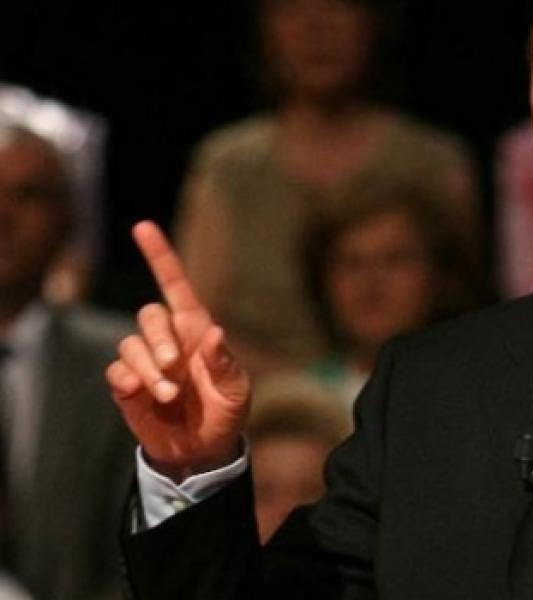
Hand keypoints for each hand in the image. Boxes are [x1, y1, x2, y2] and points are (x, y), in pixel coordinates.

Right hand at [106, 221, 249, 481]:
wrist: (205, 449)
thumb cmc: (227, 411)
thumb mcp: (236, 389)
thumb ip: (224, 362)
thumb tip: (213, 332)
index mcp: (196, 330)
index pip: (175, 285)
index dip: (159, 256)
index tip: (142, 227)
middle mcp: (168, 339)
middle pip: (148, 315)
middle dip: (158, 338)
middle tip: (175, 366)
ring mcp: (146, 361)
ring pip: (130, 344)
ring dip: (148, 368)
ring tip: (170, 395)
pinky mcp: (127, 386)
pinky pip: (117, 371)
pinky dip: (129, 380)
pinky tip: (144, 396)